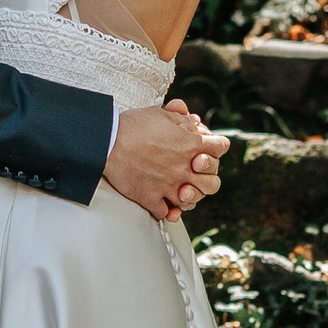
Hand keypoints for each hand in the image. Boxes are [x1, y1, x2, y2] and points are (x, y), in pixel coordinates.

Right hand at [105, 100, 226, 224]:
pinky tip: (161, 202)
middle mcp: (184, 168)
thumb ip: (182, 120)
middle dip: (207, 178)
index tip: (208, 147)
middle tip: (194, 173)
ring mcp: (169, 187)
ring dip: (186, 196)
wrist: (106, 142)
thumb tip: (194, 122)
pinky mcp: (151, 199)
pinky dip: (166, 210)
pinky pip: (166, 213)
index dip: (216, 146)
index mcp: (190, 145)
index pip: (221, 147)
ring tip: (178, 190)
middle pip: (213, 184)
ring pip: (190, 202)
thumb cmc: (132, 125)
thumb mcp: (160, 114)